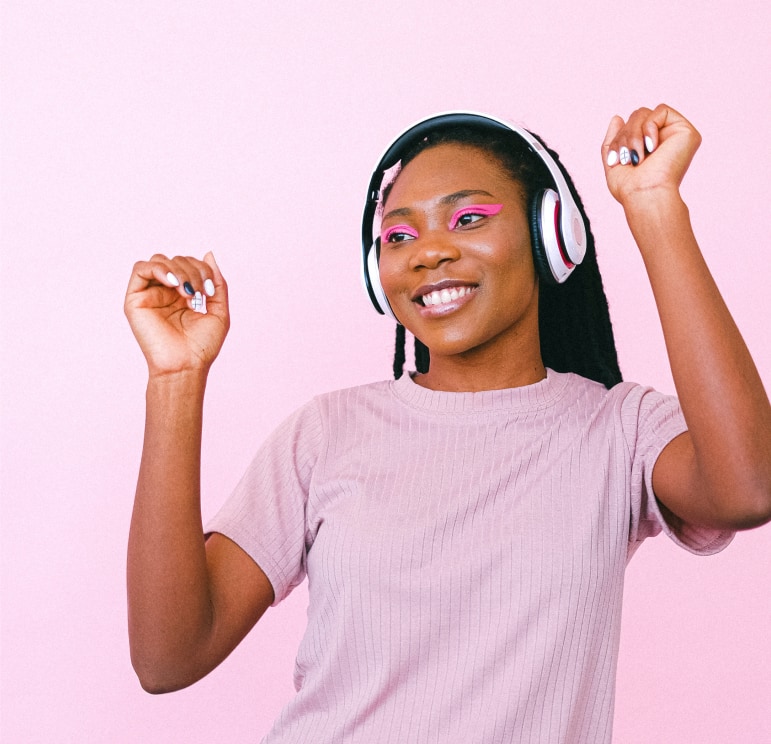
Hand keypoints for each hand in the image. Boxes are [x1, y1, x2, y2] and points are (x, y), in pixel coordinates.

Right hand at [124, 251, 229, 376]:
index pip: (190, 264)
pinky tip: (172, 283)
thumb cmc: (202, 346)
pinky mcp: (135, 300)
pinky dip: (158, 269)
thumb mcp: (219, 310)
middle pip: (176, 259)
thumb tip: (209, 253)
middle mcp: (165, 292)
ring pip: (160, 261)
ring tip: (187, 290)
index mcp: (183, 294)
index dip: (203, 270)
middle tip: (199, 292)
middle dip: (192, 270)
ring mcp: (150, 294)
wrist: (186, 365)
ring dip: (178, 270)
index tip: (210, 291)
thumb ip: (217, 282)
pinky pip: (140, 269)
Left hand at [601, 104, 701, 207]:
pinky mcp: (686, 131)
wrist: (644, 194)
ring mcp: (675, 135)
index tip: (615, 161)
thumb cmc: (630, 186)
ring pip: (645, 113)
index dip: (618, 138)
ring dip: (633, 134)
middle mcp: (663, 139)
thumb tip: (616, 117)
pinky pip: (662, 110)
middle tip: (626, 158)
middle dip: (624, 136)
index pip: (629, 126)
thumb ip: (613, 139)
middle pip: (636, 117)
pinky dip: (649, 127)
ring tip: (636, 156)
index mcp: (648, 146)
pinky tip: (651, 147)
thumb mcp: (613, 160)